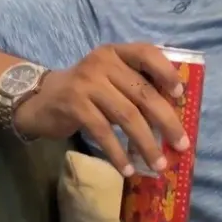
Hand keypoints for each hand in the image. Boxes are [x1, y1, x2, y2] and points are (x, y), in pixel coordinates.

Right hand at [12, 43, 189, 175]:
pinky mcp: (75, 105)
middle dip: (166, 121)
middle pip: (143, 93)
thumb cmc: (86, 93)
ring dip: (146, 143)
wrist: (40, 100)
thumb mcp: (109, 80)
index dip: (166, 72)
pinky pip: (104, 132)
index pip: (147, 53)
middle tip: (181, 145)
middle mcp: (102, 62)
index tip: (181, 96)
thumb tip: (173, 118)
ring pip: (127, 116)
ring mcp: (87, 83)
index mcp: (116, 53)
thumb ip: (135, 87)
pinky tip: (127, 168)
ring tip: (158, 164)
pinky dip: (118, 153)